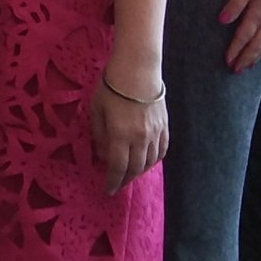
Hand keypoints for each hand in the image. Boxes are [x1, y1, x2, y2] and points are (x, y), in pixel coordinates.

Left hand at [91, 78, 169, 194]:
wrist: (137, 69)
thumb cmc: (111, 87)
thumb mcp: (96, 110)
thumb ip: (99, 136)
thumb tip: (103, 156)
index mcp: (120, 136)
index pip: (117, 168)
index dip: (112, 182)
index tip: (107, 191)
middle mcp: (140, 139)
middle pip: (135, 169)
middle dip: (125, 180)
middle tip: (117, 185)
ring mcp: (155, 133)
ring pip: (150, 162)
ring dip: (139, 171)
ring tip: (130, 174)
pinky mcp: (165, 126)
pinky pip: (161, 151)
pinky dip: (154, 160)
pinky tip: (147, 161)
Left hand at [220, 0, 260, 73]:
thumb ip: (235, 4)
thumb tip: (222, 21)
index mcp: (259, 14)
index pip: (244, 37)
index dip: (235, 50)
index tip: (228, 62)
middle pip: (257, 44)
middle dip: (246, 58)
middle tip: (237, 70)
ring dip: (259, 54)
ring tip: (250, 64)